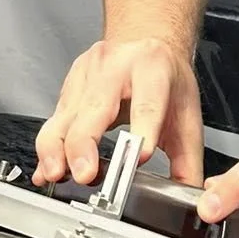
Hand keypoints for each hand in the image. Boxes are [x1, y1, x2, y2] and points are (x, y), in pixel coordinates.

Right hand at [33, 38, 204, 186]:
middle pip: (94, 109)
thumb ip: (187, 158)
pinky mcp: (67, 86)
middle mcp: (115, 67)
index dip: (142, 131)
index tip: (138, 159)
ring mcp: (86, 75)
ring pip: (65, 117)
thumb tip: (191, 196)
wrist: (145, 41)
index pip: (147, 104)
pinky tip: (47, 168)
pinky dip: (49, 149)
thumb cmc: (164, 76)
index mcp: (152, 69)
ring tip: (57, 175)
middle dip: (84, 145)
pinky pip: (53, 121)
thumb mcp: (185, 113)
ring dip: (57, 150)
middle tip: (85, 175)